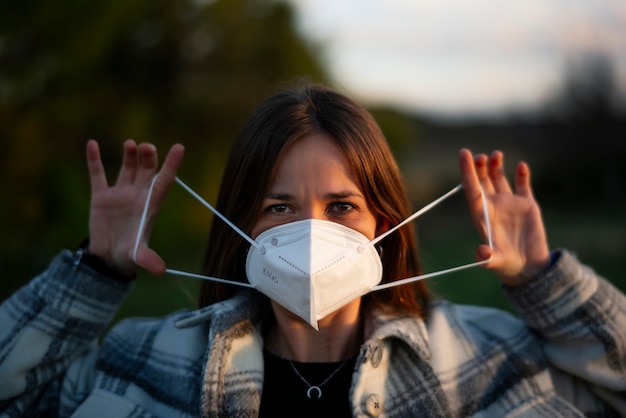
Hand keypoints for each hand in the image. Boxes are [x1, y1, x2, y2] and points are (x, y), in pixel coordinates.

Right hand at [86, 139, 184, 274]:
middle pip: (147, 170)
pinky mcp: (100, 196)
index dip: (172, 165)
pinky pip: (98, 174)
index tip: (180, 147)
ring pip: (127, 168)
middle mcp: (137, 196)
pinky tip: (92, 144)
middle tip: (147, 147)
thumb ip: (148, 259)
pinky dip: (95, 159)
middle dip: (148, 157)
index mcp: (150, 205)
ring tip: (131, 144)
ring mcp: (119, 194)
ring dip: (129, 154)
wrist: (108, 259)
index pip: (164, 181)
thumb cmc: (128, 255)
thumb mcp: (137, 257)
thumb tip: (161, 270)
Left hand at [459, 149, 550, 286]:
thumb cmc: (506, 266)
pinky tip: (521, 166)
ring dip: (496, 166)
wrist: (528, 268)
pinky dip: (522, 174)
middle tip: (481, 156)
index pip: (471, 189)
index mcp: (481, 215)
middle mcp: (493, 206)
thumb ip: (487, 257)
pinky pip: (522, 185)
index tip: (464, 153)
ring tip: (496, 155)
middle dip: (479, 167)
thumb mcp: (495, 262)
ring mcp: (509, 204)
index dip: (467, 172)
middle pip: (482, 181)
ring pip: (499, 178)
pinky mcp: (526, 205)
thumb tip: (481, 252)